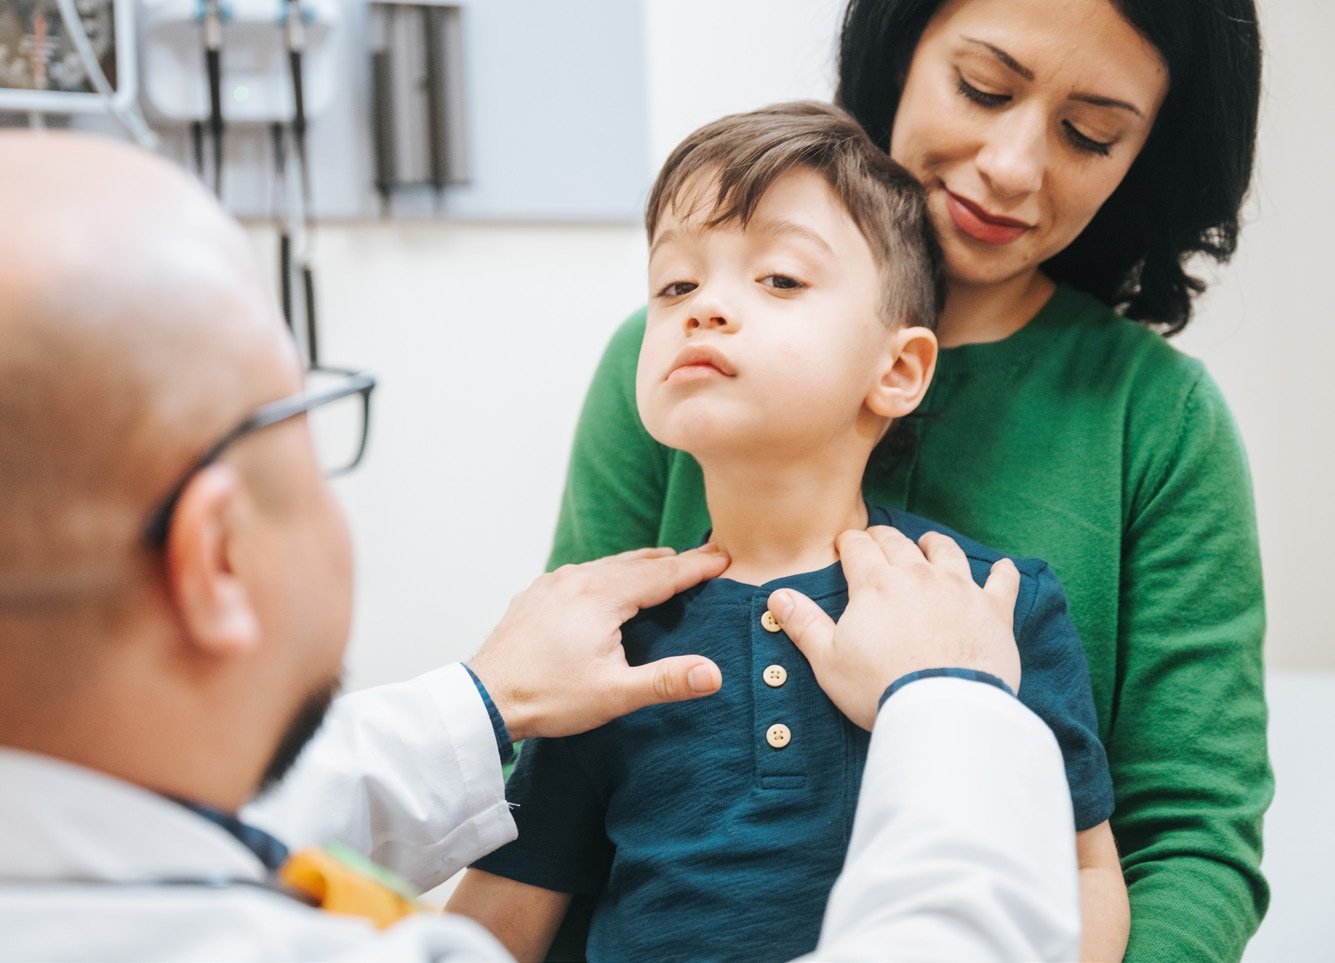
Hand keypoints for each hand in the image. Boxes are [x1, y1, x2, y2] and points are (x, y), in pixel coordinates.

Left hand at [468, 545, 728, 740]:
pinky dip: (608, 574)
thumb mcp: (614, 694)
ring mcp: (553, 584)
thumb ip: (666, 681)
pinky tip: (608, 586)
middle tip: (705, 558)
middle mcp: (577, 579)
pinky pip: (582, 574)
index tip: (727, 558)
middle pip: (638, 562)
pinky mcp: (536, 594)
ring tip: (665, 567)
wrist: (484, 698)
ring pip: (608, 564)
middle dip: (674, 561)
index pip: (663, 573)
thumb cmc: (547, 697)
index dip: (698, 566)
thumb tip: (714, 674)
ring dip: (640, 566)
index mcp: (602, 595)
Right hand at [767, 526, 1019, 730]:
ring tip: (929, 544)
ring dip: (934, 544)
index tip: (845, 546)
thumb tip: (778, 596)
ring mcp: (960, 589)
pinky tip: (1003, 567)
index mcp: (875, 584)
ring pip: (947, 552)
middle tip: (877, 542)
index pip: (858, 547)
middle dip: (884, 538)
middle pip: (899, 542)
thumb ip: (804, 624)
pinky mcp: (994, 610)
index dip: (849, 543)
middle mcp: (918, 575)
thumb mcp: (828, 660)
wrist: (942, 711)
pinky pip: (1003, 581)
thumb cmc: (879, 688)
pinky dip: (1003, 572)